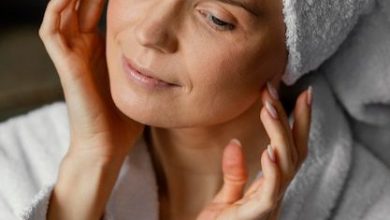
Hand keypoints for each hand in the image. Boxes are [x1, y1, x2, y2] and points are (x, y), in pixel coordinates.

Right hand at [39, 0, 143, 218]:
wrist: (107, 146)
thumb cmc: (122, 120)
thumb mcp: (136, 82)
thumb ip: (141, 64)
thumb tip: (164, 53)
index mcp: (98, 52)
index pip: (95, 14)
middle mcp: (82, 49)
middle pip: (79, 8)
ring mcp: (71, 55)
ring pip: (62, 14)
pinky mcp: (65, 64)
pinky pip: (51, 31)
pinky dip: (56, 10)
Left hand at [197, 83, 311, 219]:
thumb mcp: (227, 195)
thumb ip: (235, 173)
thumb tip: (236, 143)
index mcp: (271, 185)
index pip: (291, 148)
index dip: (299, 122)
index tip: (300, 93)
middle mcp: (276, 192)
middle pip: (295, 152)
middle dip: (293, 119)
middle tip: (278, 90)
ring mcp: (270, 204)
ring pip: (287, 165)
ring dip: (279, 134)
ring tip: (269, 108)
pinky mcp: (258, 215)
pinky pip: (271, 191)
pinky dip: (273, 171)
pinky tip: (270, 151)